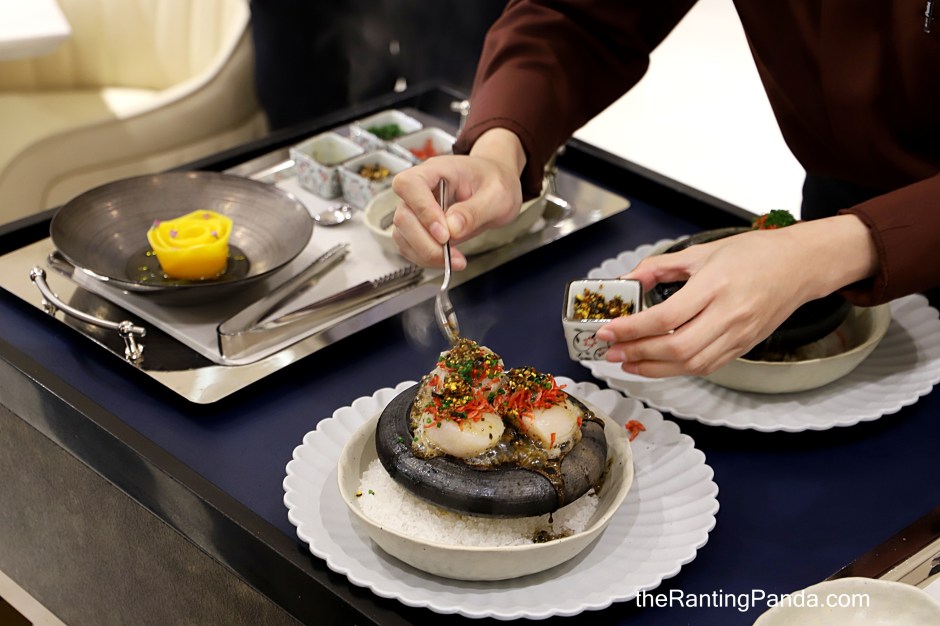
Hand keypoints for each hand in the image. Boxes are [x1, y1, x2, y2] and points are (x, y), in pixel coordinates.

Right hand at [390, 128, 525, 269]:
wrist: (495, 187)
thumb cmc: (495, 182)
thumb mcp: (496, 194)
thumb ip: (474, 211)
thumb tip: (452, 228)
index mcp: (436, 170)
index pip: (410, 184)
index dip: (422, 210)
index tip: (444, 233)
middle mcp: (420, 189)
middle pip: (403, 216)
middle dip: (425, 242)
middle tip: (452, 254)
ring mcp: (416, 209)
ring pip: (403, 235)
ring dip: (425, 254)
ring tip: (456, 260)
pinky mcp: (419, 228)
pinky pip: (410, 247)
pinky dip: (426, 259)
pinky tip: (448, 259)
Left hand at [595, 216, 877, 376]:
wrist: (801, 265)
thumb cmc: (755, 253)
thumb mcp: (703, 251)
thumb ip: (662, 266)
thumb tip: (629, 279)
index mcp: (715, 285)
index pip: (665, 317)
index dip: (631, 329)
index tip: (607, 330)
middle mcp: (729, 314)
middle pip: (676, 348)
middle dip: (637, 354)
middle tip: (611, 352)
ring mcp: (739, 334)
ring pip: (691, 364)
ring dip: (654, 369)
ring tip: (628, 363)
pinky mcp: (744, 346)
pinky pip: (707, 366)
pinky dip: (678, 370)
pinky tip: (658, 365)